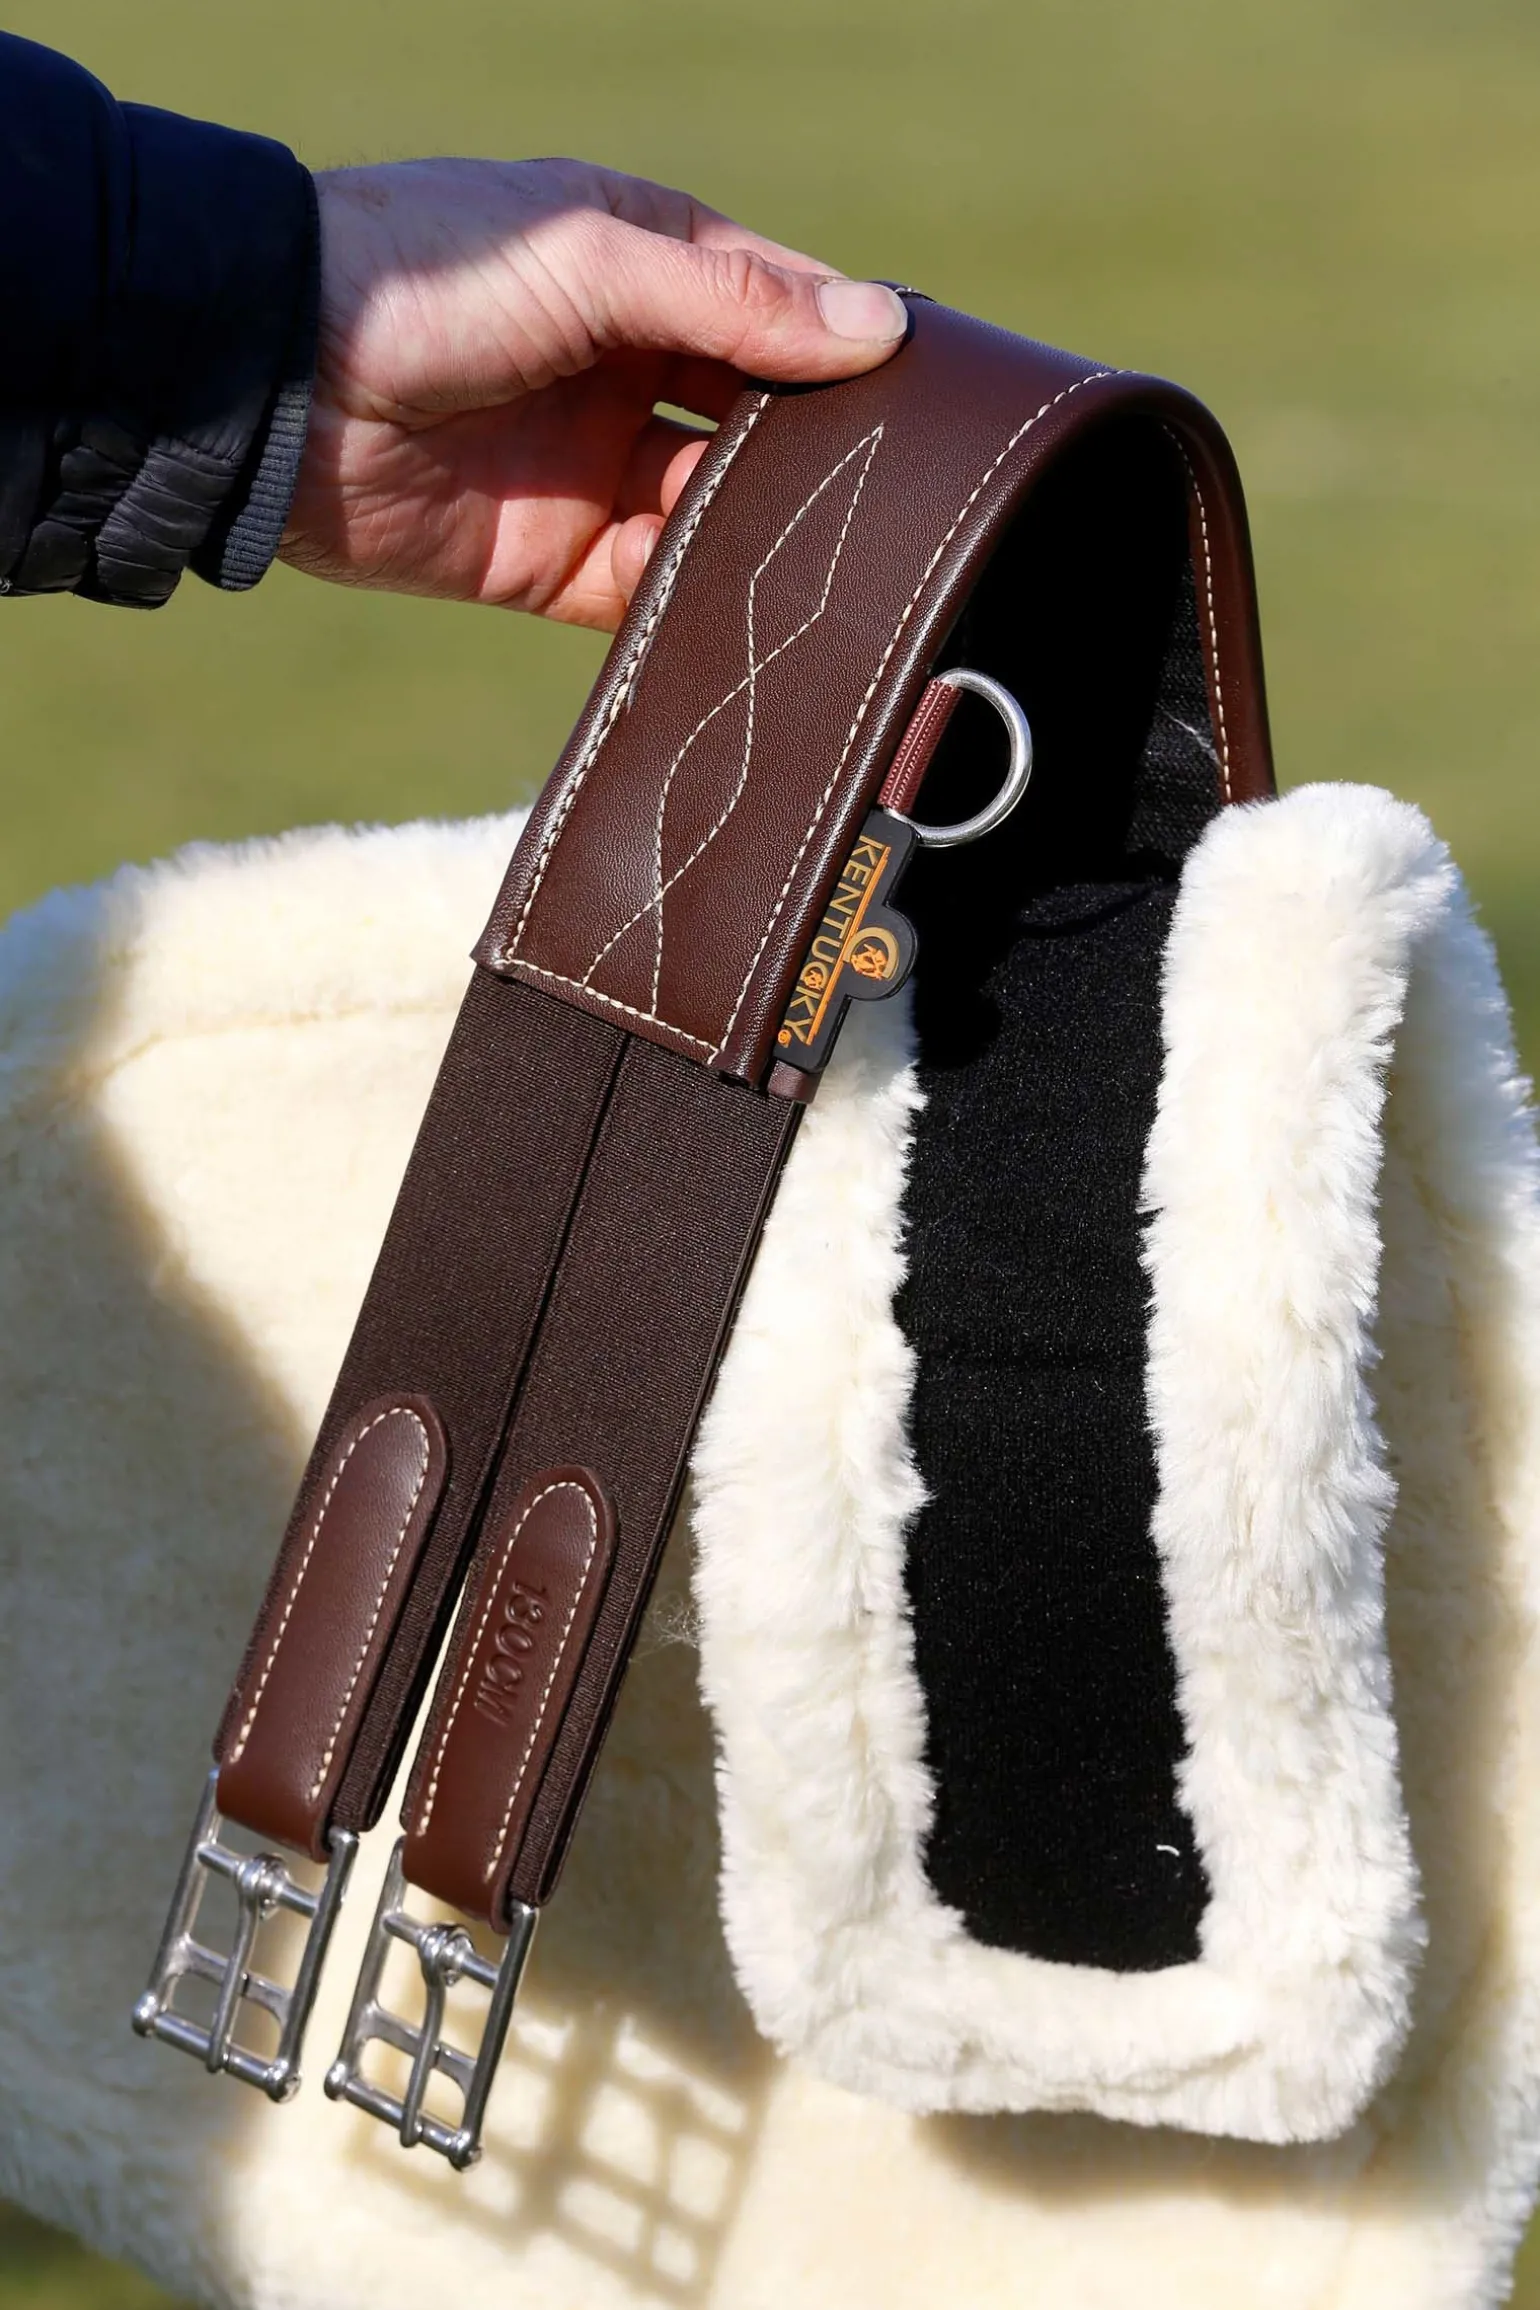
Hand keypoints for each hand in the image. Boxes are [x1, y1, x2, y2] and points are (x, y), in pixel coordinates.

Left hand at [281, 159, 907, 630]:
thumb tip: (879, 328)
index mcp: (640, 266)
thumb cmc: (424, 278)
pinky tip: (739, 610)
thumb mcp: (592, 260)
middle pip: (754, 420)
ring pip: (711, 512)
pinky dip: (691, 602)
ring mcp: (591, 468)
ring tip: (820, 556)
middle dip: (811, 454)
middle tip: (884, 491)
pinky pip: (647, 590)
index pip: (774, 307)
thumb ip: (733, 302)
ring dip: (759, 534)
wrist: (275, 385)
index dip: (842, 346)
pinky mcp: (552, 560)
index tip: (922, 392)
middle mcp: (624, 367)